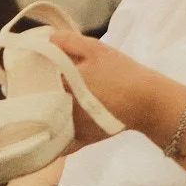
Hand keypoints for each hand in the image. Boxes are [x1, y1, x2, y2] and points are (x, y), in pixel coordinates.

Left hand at [38, 22, 168, 143]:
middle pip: (41, 101)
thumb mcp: (96, 49)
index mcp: (63, 85)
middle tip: (43, 85)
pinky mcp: (83, 140)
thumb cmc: (121, 73)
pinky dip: (55, 143)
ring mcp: (72, 128)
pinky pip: (62, 146)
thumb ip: (69, 42)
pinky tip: (53, 135)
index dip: (37, 73)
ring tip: (48, 105)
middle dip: (40, 93)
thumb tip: (48, 40)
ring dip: (45, 115)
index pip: (38, 80)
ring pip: (49, 122)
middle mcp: (62, 109)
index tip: (37, 69)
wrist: (147, 101)